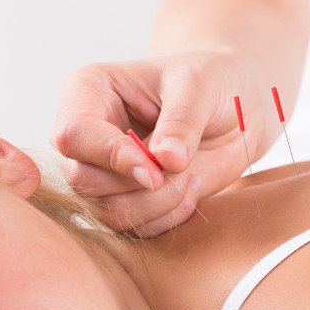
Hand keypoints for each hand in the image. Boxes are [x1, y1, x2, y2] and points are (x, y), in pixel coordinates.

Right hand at [52, 48, 275, 236]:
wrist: (236, 107)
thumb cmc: (211, 81)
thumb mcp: (199, 87)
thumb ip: (181, 122)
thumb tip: (165, 162)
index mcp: (87, 91)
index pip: (74, 134)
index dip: (112, 156)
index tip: (158, 169)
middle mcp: (85, 136)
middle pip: (83, 180)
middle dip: (139, 185)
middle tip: (184, 168)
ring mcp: (100, 172)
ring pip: (107, 211)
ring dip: (158, 204)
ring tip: (191, 175)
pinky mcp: (122, 199)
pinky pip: (134, 227)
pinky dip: (168, 216)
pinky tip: (191, 187)